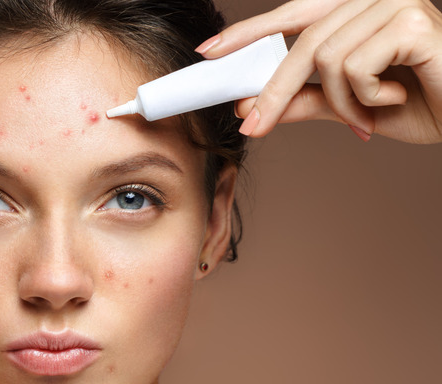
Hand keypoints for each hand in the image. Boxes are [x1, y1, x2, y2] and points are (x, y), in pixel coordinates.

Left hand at [196, 0, 441, 143]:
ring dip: (342, 102)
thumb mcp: (352, 106)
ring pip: (325, 58)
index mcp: (356, 10)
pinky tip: (398, 96)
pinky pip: (354, 67)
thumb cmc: (426, 102)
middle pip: (302, 42)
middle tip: (252, 126)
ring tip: (371, 114)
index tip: (210, 51)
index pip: (293, 16)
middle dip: (274, 91)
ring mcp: (393, 2)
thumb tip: (252, 105)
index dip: (249, 33)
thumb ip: (307, 100)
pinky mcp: (410, 19)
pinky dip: (367, 97)